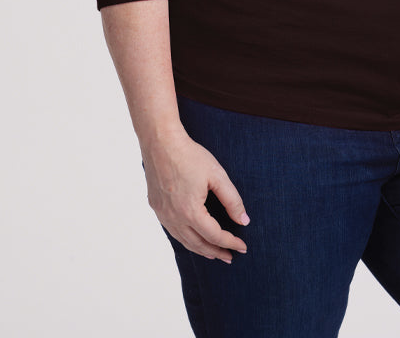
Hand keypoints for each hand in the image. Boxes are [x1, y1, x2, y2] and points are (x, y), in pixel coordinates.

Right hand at [142, 130, 249, 261]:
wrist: (161, 142)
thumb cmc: (190, 156)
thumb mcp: (217, 175)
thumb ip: (232, 200)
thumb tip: (243, 221)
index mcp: (190, 212)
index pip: (215, 236)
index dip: (231, 243)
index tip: (242, 247)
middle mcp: (174, 218)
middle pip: (198, 244)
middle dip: (216, 252)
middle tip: (230, 256)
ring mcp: (162, 214)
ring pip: (184, 241)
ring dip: (201, 249)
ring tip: (214, 253)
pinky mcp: (156, 207)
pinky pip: (173, 231)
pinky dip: (186, 239)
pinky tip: (193, 237)